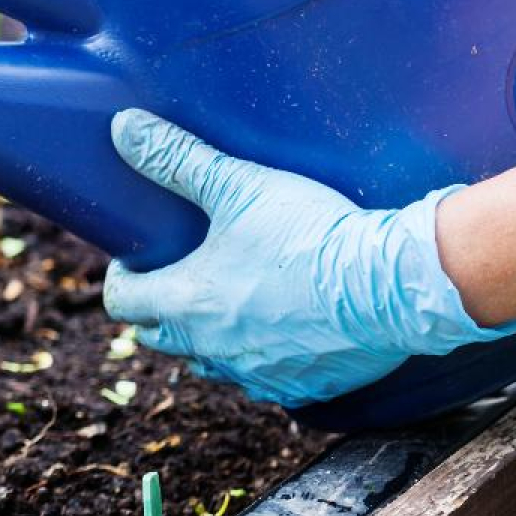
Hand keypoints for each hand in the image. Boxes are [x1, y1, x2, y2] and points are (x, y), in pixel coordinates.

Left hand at [101, 110, 515, 408]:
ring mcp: (257, 375)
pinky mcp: (302, 388)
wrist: (394, 283)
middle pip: (158, 337)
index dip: (123, 277)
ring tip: (228, 297)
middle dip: (158, 308)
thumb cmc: (310, 233)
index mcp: (186, 303)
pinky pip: (263, 380)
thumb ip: (176, 159)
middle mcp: (213, 349)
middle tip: (178, 273)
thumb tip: (124, 127)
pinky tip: (279, 326)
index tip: (138, 257)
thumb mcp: (236, 185)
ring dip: (207, 336)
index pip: (122, 303)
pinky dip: (259, 356)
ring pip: (209, 362)